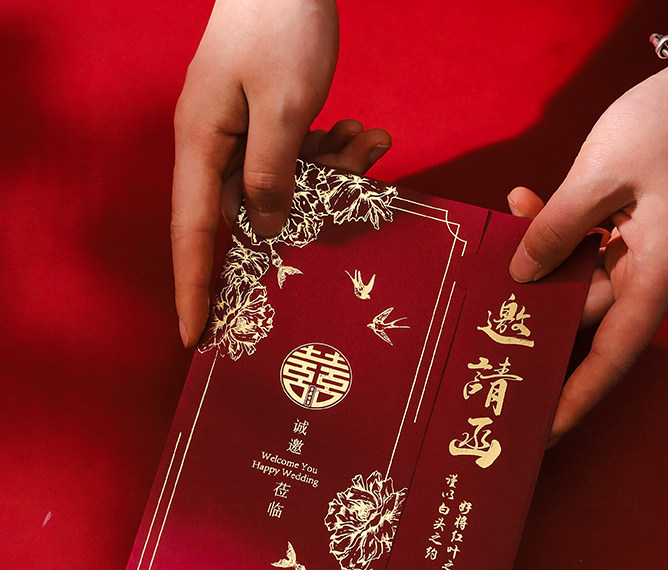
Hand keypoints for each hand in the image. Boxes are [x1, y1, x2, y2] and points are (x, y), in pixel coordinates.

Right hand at [172, 0, 380, 347]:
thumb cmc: (278, 26)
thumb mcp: (284, 107)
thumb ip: (274, 174)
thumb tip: (265, 230)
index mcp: (202, 146)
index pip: (192, 234)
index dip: (193, 288)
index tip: (194, 335)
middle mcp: (215, 148)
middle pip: (251, 213)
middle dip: (306, 217)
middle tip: (353, 198)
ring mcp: (242, 135)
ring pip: (287, 186)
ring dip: (333, 176)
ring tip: (369, 144)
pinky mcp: (268, 124)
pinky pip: (299, 158)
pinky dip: (334, 153)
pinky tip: (365, 133)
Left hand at [508, 63, 667, 445]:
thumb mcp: (600, 177)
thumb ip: (554, 228)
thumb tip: (521, 272)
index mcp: (655, 278)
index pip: (610, 357)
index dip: (576, 399)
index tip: (543, 433)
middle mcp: (647, 275)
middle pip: (582, 319)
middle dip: (532, 320)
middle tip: (482, 340)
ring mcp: (637, 251)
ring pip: (574, 275)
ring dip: (536, 258)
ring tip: (498, 241)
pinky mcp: (627, 228)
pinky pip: (582, 242)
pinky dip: (553, 226)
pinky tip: (522, 202)